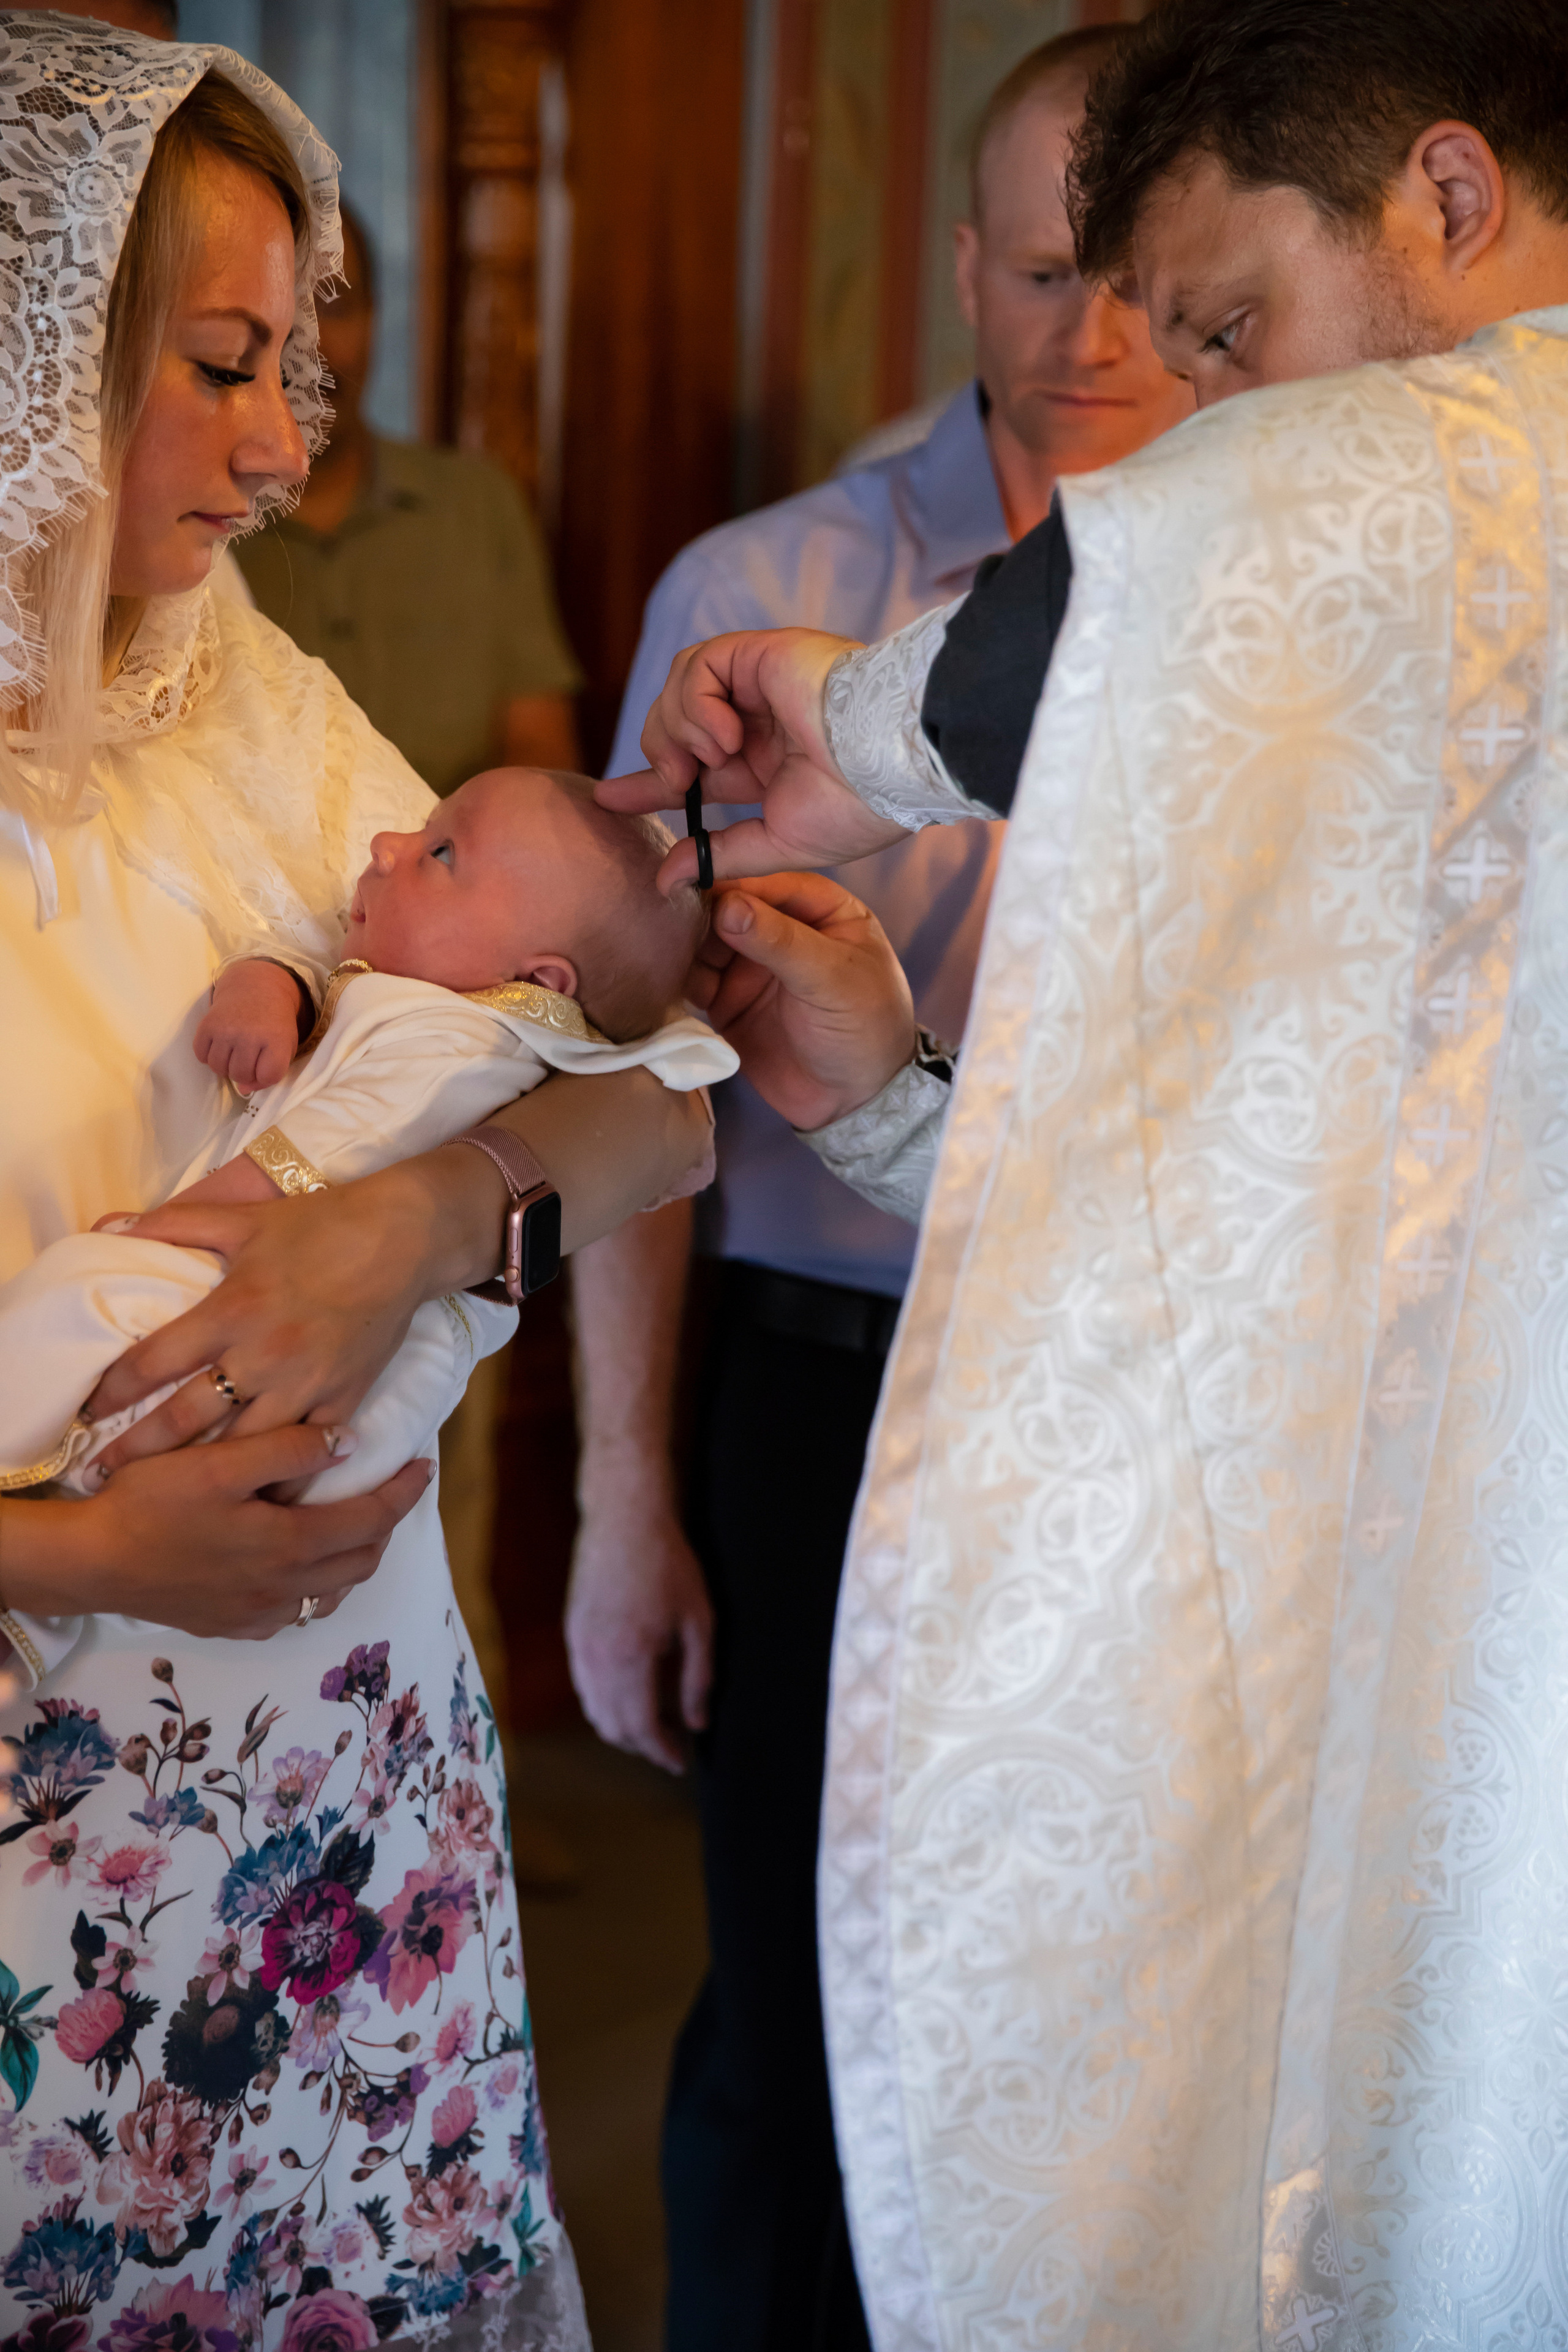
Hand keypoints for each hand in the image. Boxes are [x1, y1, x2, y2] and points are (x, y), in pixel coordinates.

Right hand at [0, 1426, 432, 1639]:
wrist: (92, 1563)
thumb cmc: (152, 1505)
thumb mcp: (220, 1462)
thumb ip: (288, 1449)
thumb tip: (350, 1441)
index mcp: (291, 1545)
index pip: (372, 1520)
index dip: (405, 1493)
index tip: (425, 1467)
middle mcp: (284, 1588)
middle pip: (361, 1561)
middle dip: (385, 1525)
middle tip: (389, 1490)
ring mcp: (258, 1614)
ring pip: (331, 1591)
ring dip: (351, 1558)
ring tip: (349, 1523)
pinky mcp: (230, 1626)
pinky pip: (293, 1611)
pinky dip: (312, 1586)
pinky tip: (298, 1563)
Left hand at [83, 1175, 455, 1469]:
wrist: (404, 1239)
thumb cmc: (323, 1225)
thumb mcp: (245, 1219)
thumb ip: (176, 1224)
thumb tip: (112, 1225)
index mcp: (231, 1309)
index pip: (152, 1361)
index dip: (111, 1392)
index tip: (87, 1413)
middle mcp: (262, 1355)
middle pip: (185, 1419)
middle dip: (137, 1450)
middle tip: (103, 1473)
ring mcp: (306, 1383)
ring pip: (242, 1448)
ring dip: (203, 1473)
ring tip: (170, 1496)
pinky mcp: (344, 1399)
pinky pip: (306, 1456)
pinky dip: (280, 1480)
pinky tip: (255, 1499)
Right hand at [193, 959, 303, 1094]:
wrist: (256, 987)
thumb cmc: (273, 1022)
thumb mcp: (285, 1045)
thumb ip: (271, 1071)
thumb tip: (242, 1089)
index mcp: (276, 1038)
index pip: (268, 1075)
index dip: (266, 1077)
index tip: (266, 1066)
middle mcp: (250, 1034)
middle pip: (241, 1075)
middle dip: (245, 1073)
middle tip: (249, 1057)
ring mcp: (226, 1029)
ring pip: (218, 1069)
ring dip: (226, 1066)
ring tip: (234, 1051)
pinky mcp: (207, 1025)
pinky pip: (202, 1056)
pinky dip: (209, 1056)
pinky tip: (221, 1044)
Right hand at [566, 1482, 711, 1773]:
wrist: (624, 1519)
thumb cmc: (669, 1565)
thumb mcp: (699, 1621)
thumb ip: (698, 1677)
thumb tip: (697, 1723)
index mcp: (631, 1657)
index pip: (641, 1727)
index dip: (661, 1751)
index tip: (680, 1762)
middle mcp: (596, 1659)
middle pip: (613, 1727)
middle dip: (642, 1745)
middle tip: (671, 1747)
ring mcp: (578, 1646)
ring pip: (593, 1710)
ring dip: (620, 1728)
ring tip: (653, 1725)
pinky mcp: (572, 1632)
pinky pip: (583, 1686)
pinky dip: (603, 1704)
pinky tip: (629, 1695)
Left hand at [595, 628, 906, 888]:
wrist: (890, 762)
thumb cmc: (854, 807)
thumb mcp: (777, 845)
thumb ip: (720, 855)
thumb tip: (667, 881)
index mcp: (764, 763)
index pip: (690, 768)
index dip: (645, 784)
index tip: (608, 800)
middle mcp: (758, 720)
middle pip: (674, 725)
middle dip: (658, 756)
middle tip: (674, 782)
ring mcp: (758, 684)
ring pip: (680, 689)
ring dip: (680, 729)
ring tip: (713, 756)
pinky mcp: (759, 653)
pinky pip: (699, 665)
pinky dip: (697, 701)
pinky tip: (726, 732)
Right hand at [688, 871, 915, 1130]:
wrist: (854, 1102)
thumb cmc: (865, 1030)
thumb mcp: (832, 980)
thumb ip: (780, 942)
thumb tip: (726, 905)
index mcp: (821, 910)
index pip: (768, 882)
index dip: (730, 880)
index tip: (689, 882)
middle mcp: (783, 930)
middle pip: (731, 906)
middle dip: (701, 912)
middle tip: (667, 917)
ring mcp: (752, 965)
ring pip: (708, 940)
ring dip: (685, 943)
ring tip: (660, 947)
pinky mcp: (728, 1000)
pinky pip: (696, 979)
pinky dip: (680, 975)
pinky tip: (662, 974)